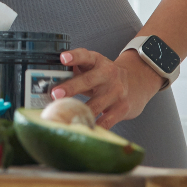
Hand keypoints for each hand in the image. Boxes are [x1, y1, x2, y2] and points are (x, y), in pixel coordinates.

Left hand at [51, 48, 165, 128]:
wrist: (137, 84)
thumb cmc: (106, 77)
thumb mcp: (94, 68)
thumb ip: (76, 73)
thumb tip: (49, 83)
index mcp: (97, 61)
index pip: (85, 56)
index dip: (74, 56)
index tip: (63, 58)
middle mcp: (108, 74)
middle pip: (88, 80)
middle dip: (71, 87)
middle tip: (56, 93)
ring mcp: (116, 92)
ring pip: (95, 105)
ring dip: (79, 111)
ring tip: (64, 117)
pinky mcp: (122, 109)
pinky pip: (106, 121)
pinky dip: (93, 127)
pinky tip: (83, 130)